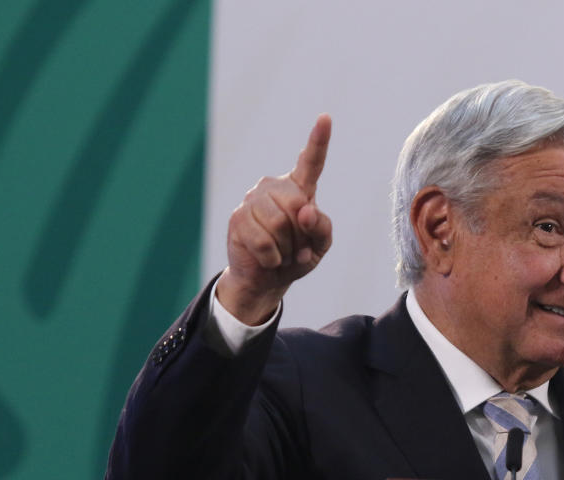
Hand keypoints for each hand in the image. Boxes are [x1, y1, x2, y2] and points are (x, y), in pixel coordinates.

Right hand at [217, 114, 332, 323]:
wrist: (265, 279)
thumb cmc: (296, 257)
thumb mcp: (319, 247)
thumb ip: (322, 228)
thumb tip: (306, 211)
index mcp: (300, 189)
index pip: (311, 162)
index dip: (319, 141)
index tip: (325, 118)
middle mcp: (275, 187)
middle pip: (298, 206)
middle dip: (300, 235)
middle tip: (294, 247)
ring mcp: (253, 199)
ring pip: (279, 224)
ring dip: (286, 249)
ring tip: (281, 252)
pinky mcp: (238, 217)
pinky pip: (263, 241)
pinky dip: (272, 257)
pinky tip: (268, 258)